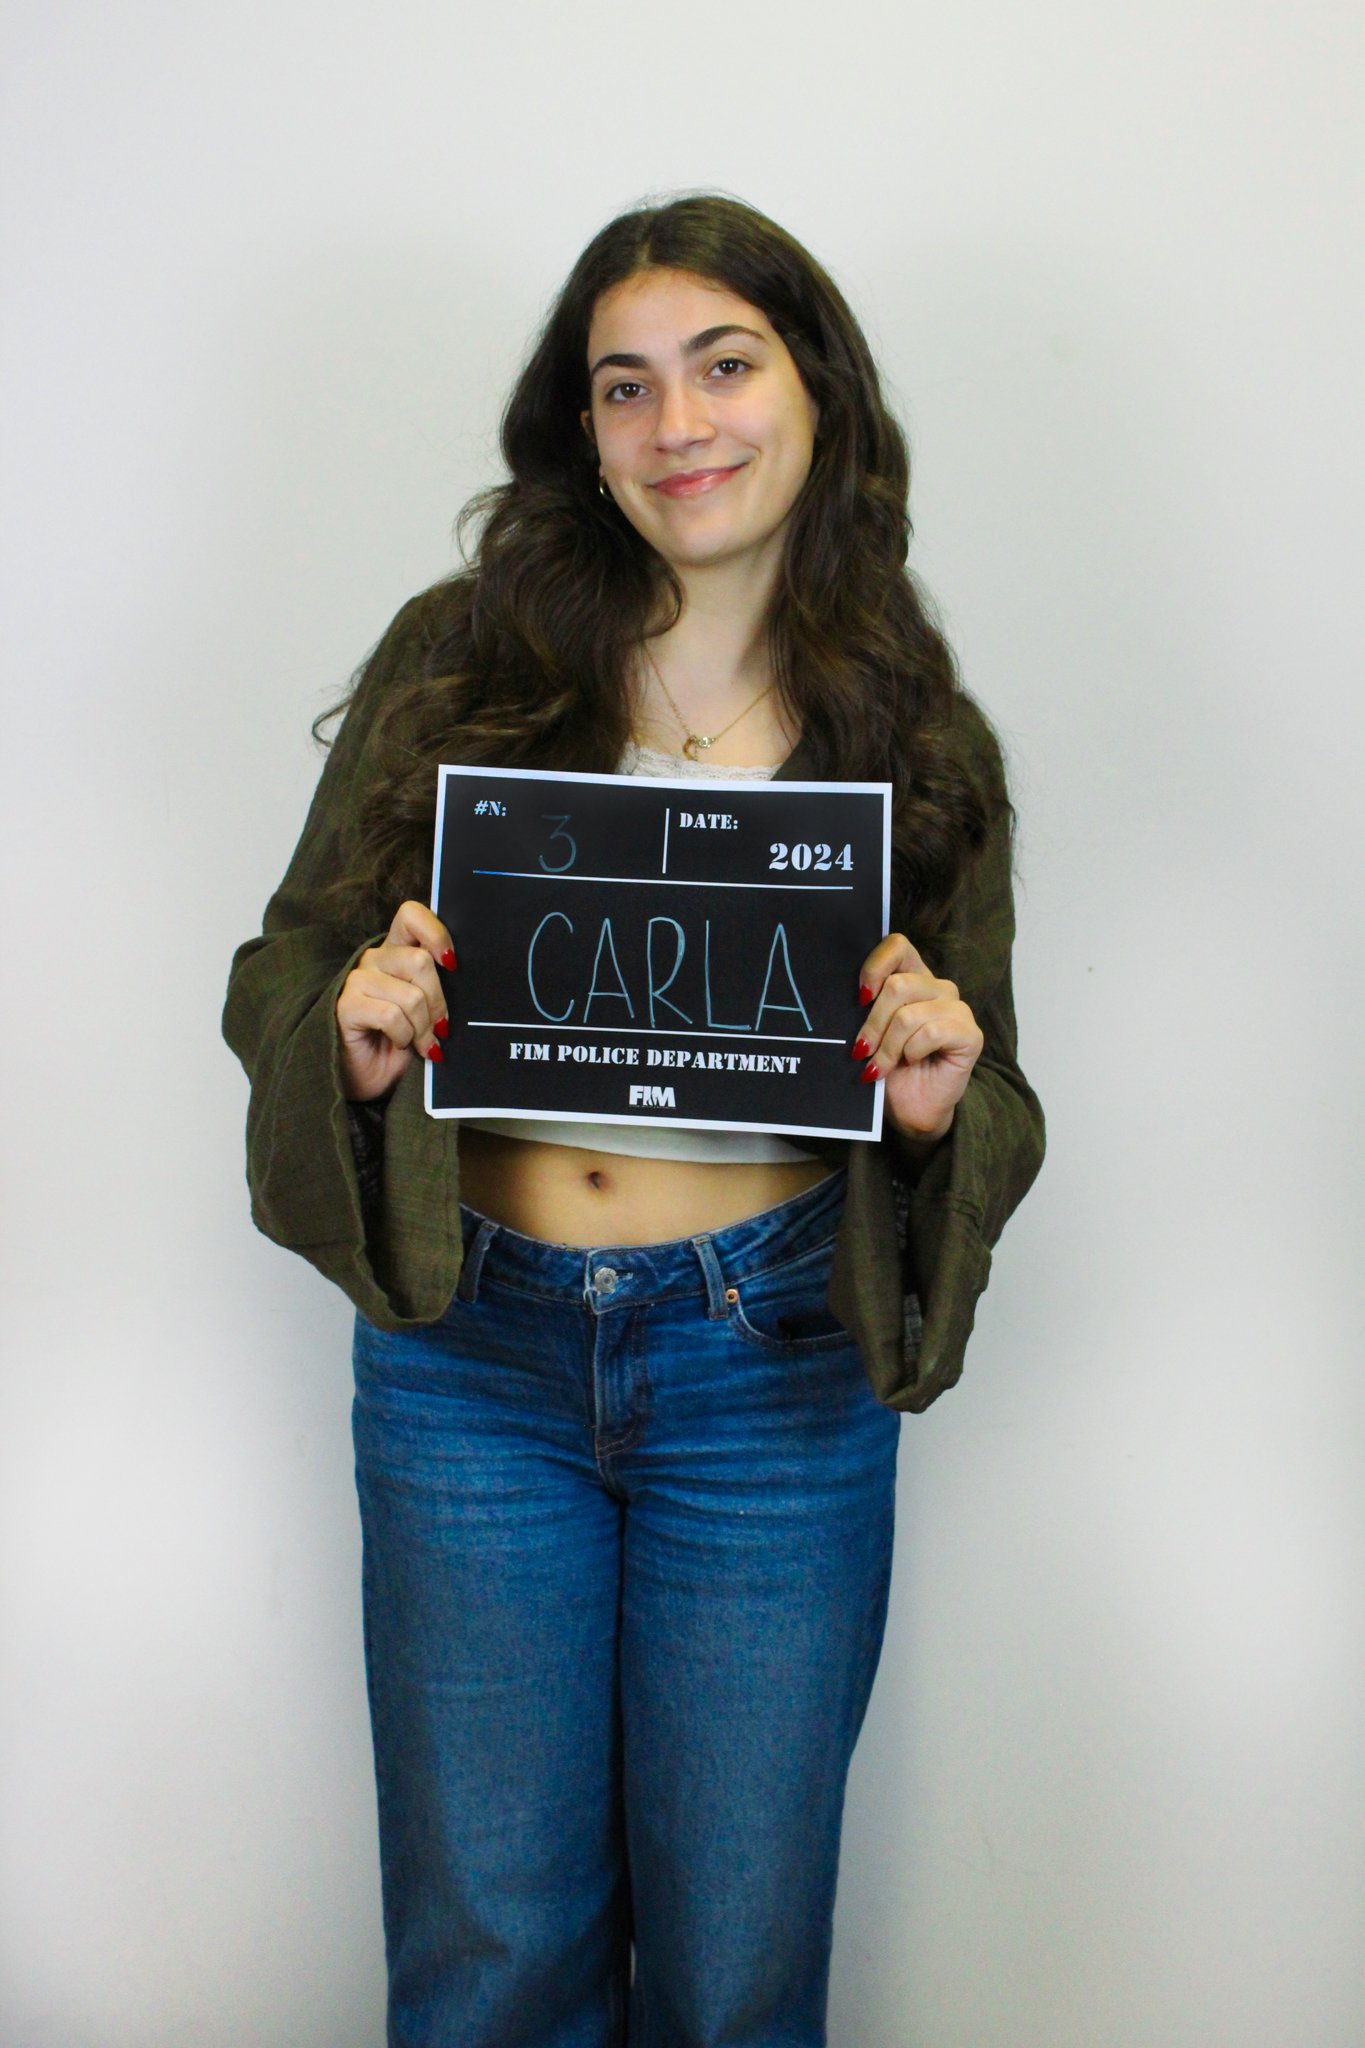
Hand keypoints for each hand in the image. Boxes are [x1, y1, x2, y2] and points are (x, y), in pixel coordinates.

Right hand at [335, 901, 455, 1101]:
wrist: (368, 1078)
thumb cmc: (400, 1043)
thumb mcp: (426, 1011)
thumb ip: (439, 989)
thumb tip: (470, 983)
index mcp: (396, 953)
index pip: (412, 915)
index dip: (436, 933)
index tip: (452, 964)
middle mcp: (374, 960)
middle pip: (420, 962)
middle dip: (438, 1003)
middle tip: (440, 1029)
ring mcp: (357, 981)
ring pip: (410, 994)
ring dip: (422, 1027)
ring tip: (420, 1043)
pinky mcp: (346, 1006)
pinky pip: (391, 1015)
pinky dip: (404, 1036)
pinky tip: (399, 1044)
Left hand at [853, 933, 983, 1145]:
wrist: (911, 1108)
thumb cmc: (889, 1068)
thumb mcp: (870, 1032)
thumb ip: (866, 1007)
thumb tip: (850, 995)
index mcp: (913, 978)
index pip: (897, 945)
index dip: (875, 967)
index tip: (860, 998)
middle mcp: (938, 988)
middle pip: (898, 985)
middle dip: (872, 1024)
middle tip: (861, 1051)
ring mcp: (958, 1009)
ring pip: (909, 1014)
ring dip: (888, 1047)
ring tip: (881, 1066)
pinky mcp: (970, 1034)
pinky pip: (931, 1032)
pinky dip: (912, 1051)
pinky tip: (912, 1062)